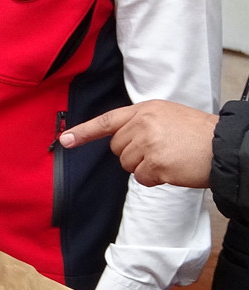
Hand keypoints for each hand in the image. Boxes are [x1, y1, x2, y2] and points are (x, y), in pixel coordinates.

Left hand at [59, 100, 216, 187]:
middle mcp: (143, 123)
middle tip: (161, 151)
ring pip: (127, 165)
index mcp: (146, 109)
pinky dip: (155, 179)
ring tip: (170, 158)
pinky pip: (141, 178)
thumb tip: (122, 141)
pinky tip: (173, 170)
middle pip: (117, 148)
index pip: (107, 120)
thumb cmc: (199, 135)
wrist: (225, 146)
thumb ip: (143, 124)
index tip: (64, 140)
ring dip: (145, 168)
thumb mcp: (168, 117)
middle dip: (133, 155)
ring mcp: (148, 143)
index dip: (84, 131)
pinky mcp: (156, 162)